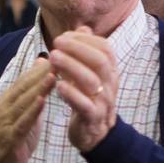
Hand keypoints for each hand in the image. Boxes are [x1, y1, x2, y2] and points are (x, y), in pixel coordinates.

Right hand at [0, 58, 53, 162]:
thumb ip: (35, 89)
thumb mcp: (26, 110)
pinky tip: (42, 102)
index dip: (43, 66)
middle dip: (42, 73)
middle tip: (60, 58)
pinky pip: (22, 122)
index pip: (27, 78)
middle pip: (25, 86)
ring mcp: (6, 121)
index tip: (60, 54)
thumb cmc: (16, 135)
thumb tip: (44, 63)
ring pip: (23, 101)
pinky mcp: (10, 137)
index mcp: (10, 98)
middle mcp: (6, 106)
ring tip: (52, 75)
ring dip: (38, 88)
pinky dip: (32, 111)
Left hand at [49, 27, 119, 151]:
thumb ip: (85, 53)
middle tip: (56, 43)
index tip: (64, 36)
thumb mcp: (88, 73)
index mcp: (110, 72)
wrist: (94, 134)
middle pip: (100, 61)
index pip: (104, 48)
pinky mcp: (93, 119)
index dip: (85, 40)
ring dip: (71, 67)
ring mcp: (103, 102)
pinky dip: (72, 94)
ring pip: (92, 81)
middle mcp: (110, 84)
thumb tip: (83, 28)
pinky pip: (85, 105)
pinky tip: (58, 85)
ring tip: (53, 58)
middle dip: (78, 49)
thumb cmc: (88, 98)